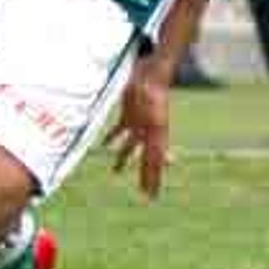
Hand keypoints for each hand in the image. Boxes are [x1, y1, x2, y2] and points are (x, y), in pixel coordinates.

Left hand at [107, 61, 171, 198]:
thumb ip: (157, 125)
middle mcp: (149, 132)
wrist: (152, 72)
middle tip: (146, 196)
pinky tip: (105, 144)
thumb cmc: (155, 88)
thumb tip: (163, 141)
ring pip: (131, 147)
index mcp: (157, 133)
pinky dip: (113, 137)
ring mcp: (139, 124)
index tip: (152, 195)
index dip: (153, 178)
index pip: (156, 162)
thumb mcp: (155, 110)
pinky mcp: (130, 114)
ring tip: (115, 171)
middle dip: (146, 177)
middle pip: (148, 160)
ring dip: (124, 159)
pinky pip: (120, 129)